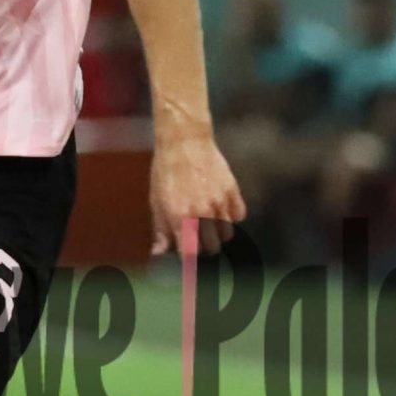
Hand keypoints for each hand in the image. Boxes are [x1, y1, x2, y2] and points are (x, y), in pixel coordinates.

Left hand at [149, 130, 246, 256]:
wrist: (185, 140)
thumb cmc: (166, 170)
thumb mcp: (156, 201)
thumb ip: (160, 230)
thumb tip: (159, 253)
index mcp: (179, 218)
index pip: (190, 253)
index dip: (188, 255)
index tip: (186, 251)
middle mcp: (201, 213)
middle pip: (212, 248)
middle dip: (204, 245)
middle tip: (197, 235)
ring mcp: (219, 202)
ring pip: (227, 234)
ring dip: (218, 231)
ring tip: (209, 220)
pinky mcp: (232, 191)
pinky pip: (239, 216)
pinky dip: (232, 215)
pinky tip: (221, 207)